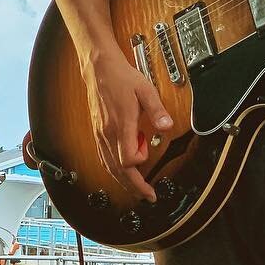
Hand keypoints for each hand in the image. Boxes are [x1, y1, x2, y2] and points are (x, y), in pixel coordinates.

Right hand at [82, 47, 173, 202]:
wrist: (99, 67)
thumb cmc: (121, 77)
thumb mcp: (145, 90)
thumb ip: (157, 110)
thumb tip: (167, 126)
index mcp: (120, 124)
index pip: (128, 159)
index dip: (140, 163)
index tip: (149, 158)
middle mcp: (107, 132)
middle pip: (118, 169)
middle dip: (133, 186)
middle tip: (147, 196)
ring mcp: (100, 133)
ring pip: (108, 165)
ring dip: (123, 180)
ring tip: (136, 187)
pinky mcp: (98, 131)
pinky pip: (103, 156)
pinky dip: (113, 167)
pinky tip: (120, 168)